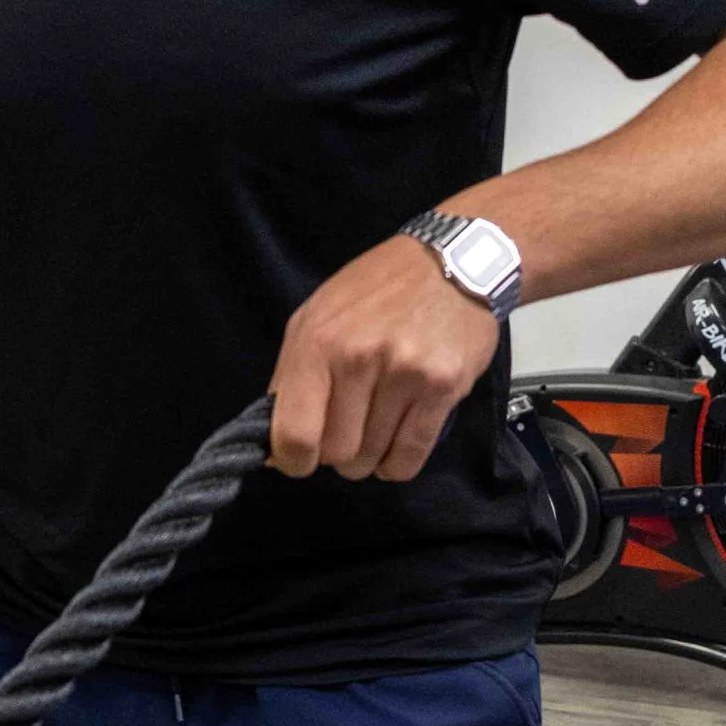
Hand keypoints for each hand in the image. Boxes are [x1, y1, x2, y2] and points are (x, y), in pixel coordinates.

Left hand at [269, 236, 498, 482]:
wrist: (452, 261)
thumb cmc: (374, 291)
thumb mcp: (314, 317)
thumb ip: (288, 379)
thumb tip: (274, 447)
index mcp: (318, 342)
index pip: (295, 434)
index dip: (293, 460)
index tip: (300, 459)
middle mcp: (359, 359)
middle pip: (337, 453)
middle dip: (337, 456)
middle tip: (347, 433)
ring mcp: (406, 374)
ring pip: (373, 458)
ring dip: (369, 458)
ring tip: (373, 432)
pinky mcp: (444, 387)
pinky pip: (411, 457)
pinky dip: (397, 464)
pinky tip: (395, 447)